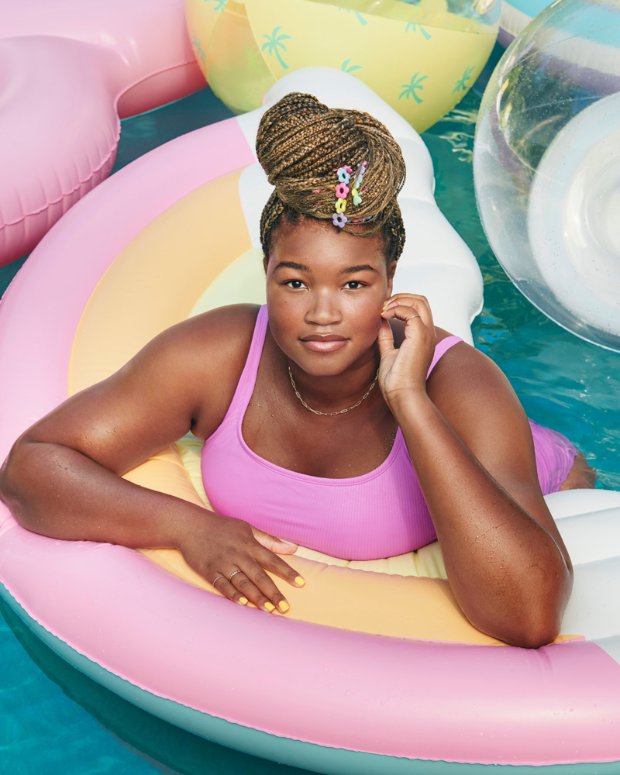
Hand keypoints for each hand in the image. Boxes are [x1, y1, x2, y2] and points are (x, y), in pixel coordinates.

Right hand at [178, 512, 303, 613]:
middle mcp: (239, 555)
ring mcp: (224, 563)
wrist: (190, 525)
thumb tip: (293, 547)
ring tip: (269, 610)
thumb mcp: (247, 528)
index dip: (288, 572)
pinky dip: (232, 594)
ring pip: (243, 583)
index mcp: (249, 544)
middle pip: (260, 576)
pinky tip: (243, 604)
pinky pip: (222, 585)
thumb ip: (269, 540)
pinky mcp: (210, 571)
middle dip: (273, 592)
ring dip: (256, 597)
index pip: (273, 559)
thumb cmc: (222, 527)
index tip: (301, 583)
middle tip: (285, 608)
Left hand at [377, 294, 435, 407]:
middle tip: (382, 306)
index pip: (418, 309)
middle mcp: (428, 333)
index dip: (400, 303)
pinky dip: (395, 308)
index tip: (382, 311)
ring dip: (398, 300)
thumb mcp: (388, 353)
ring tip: (382, 310)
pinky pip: (411, 310)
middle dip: (400, 297)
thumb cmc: (396, 382)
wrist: (402, 395)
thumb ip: (386, 337)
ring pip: (419, 301)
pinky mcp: (420, 335)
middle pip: (421, 300)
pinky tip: (383, 317)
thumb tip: (380, 322)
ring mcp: (426, 333)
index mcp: (422, 337)